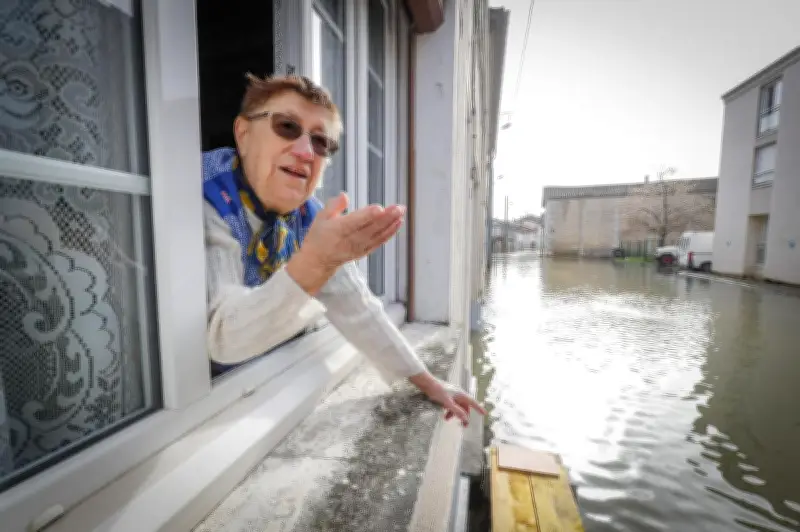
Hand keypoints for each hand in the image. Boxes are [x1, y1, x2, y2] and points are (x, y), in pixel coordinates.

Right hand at [287, 192, 403, 293]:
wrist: (318, 261)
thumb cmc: (319, 236)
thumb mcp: (320, 217)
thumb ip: (333, 205)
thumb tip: (344, 196)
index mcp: (338, 229)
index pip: (355, 222)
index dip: (368, 215)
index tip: (379, 208)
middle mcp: (350, 239)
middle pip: (371, 228)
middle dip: (386, 217)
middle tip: (399, 207)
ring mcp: (359, 247)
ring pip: (378, 235)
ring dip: (391, 223)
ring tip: (401, 212)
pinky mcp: (365, 251)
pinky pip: (379, 241)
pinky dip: (390, 233)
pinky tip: (398, 223)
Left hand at [409, 373, 486, 426]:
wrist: (427, 383)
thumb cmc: (437, 391)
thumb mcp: (448, 403)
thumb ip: (457, 411)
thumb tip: (466, 419)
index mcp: (461, 394)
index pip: (473, 403)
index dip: (479, 408)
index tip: (484, 413)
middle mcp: (458, 394)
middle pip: (465, 406)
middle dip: (464, 415)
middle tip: (463, 425)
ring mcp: (452, 394)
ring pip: (457, 406)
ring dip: (454, 413)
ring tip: (447, 419)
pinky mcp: (446, 395)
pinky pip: (451, 404)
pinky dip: (449, 410)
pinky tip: (443, 414)